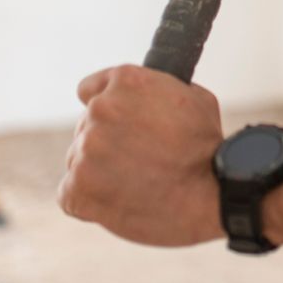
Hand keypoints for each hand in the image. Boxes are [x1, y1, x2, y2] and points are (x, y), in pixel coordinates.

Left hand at [58, 65, 223, 246]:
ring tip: (135, 184)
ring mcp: (85, 151)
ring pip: (79, 160)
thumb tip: (143, 96)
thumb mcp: (193, 98)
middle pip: (86, 128)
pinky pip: (70, 193)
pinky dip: (88, 200)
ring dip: (99, 172)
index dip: (107, 107)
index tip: (118, 123)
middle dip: (108, 143)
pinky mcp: (78, 189)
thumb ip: (156, 90)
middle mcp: (99, 111)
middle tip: (139, 160)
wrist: (212, 196)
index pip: (89, 89)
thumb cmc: (208, 148)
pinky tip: (116, 201)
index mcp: (126, 81)